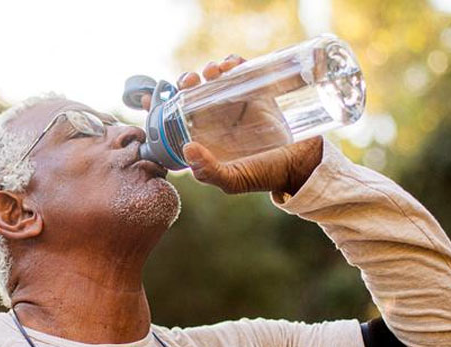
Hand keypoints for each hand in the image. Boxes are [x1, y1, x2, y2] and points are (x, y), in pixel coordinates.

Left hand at [144, 55, 322, 194]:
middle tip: (190, 83)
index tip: (150, 100)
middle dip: (185, 82)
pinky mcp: (256, 90)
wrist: (300, 164)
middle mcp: (216, 118)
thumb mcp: (232, 180)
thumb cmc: (264, 174)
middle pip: (192, 92)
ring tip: (213, 73)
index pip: (175, 118)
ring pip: (213, 78)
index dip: (160, 106)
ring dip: (208, 70)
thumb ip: (208, 172)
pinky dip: (232, 62)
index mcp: (204, 137)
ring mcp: (235, 102)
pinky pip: (239, 70)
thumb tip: (188, 148)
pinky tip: (230, 66)